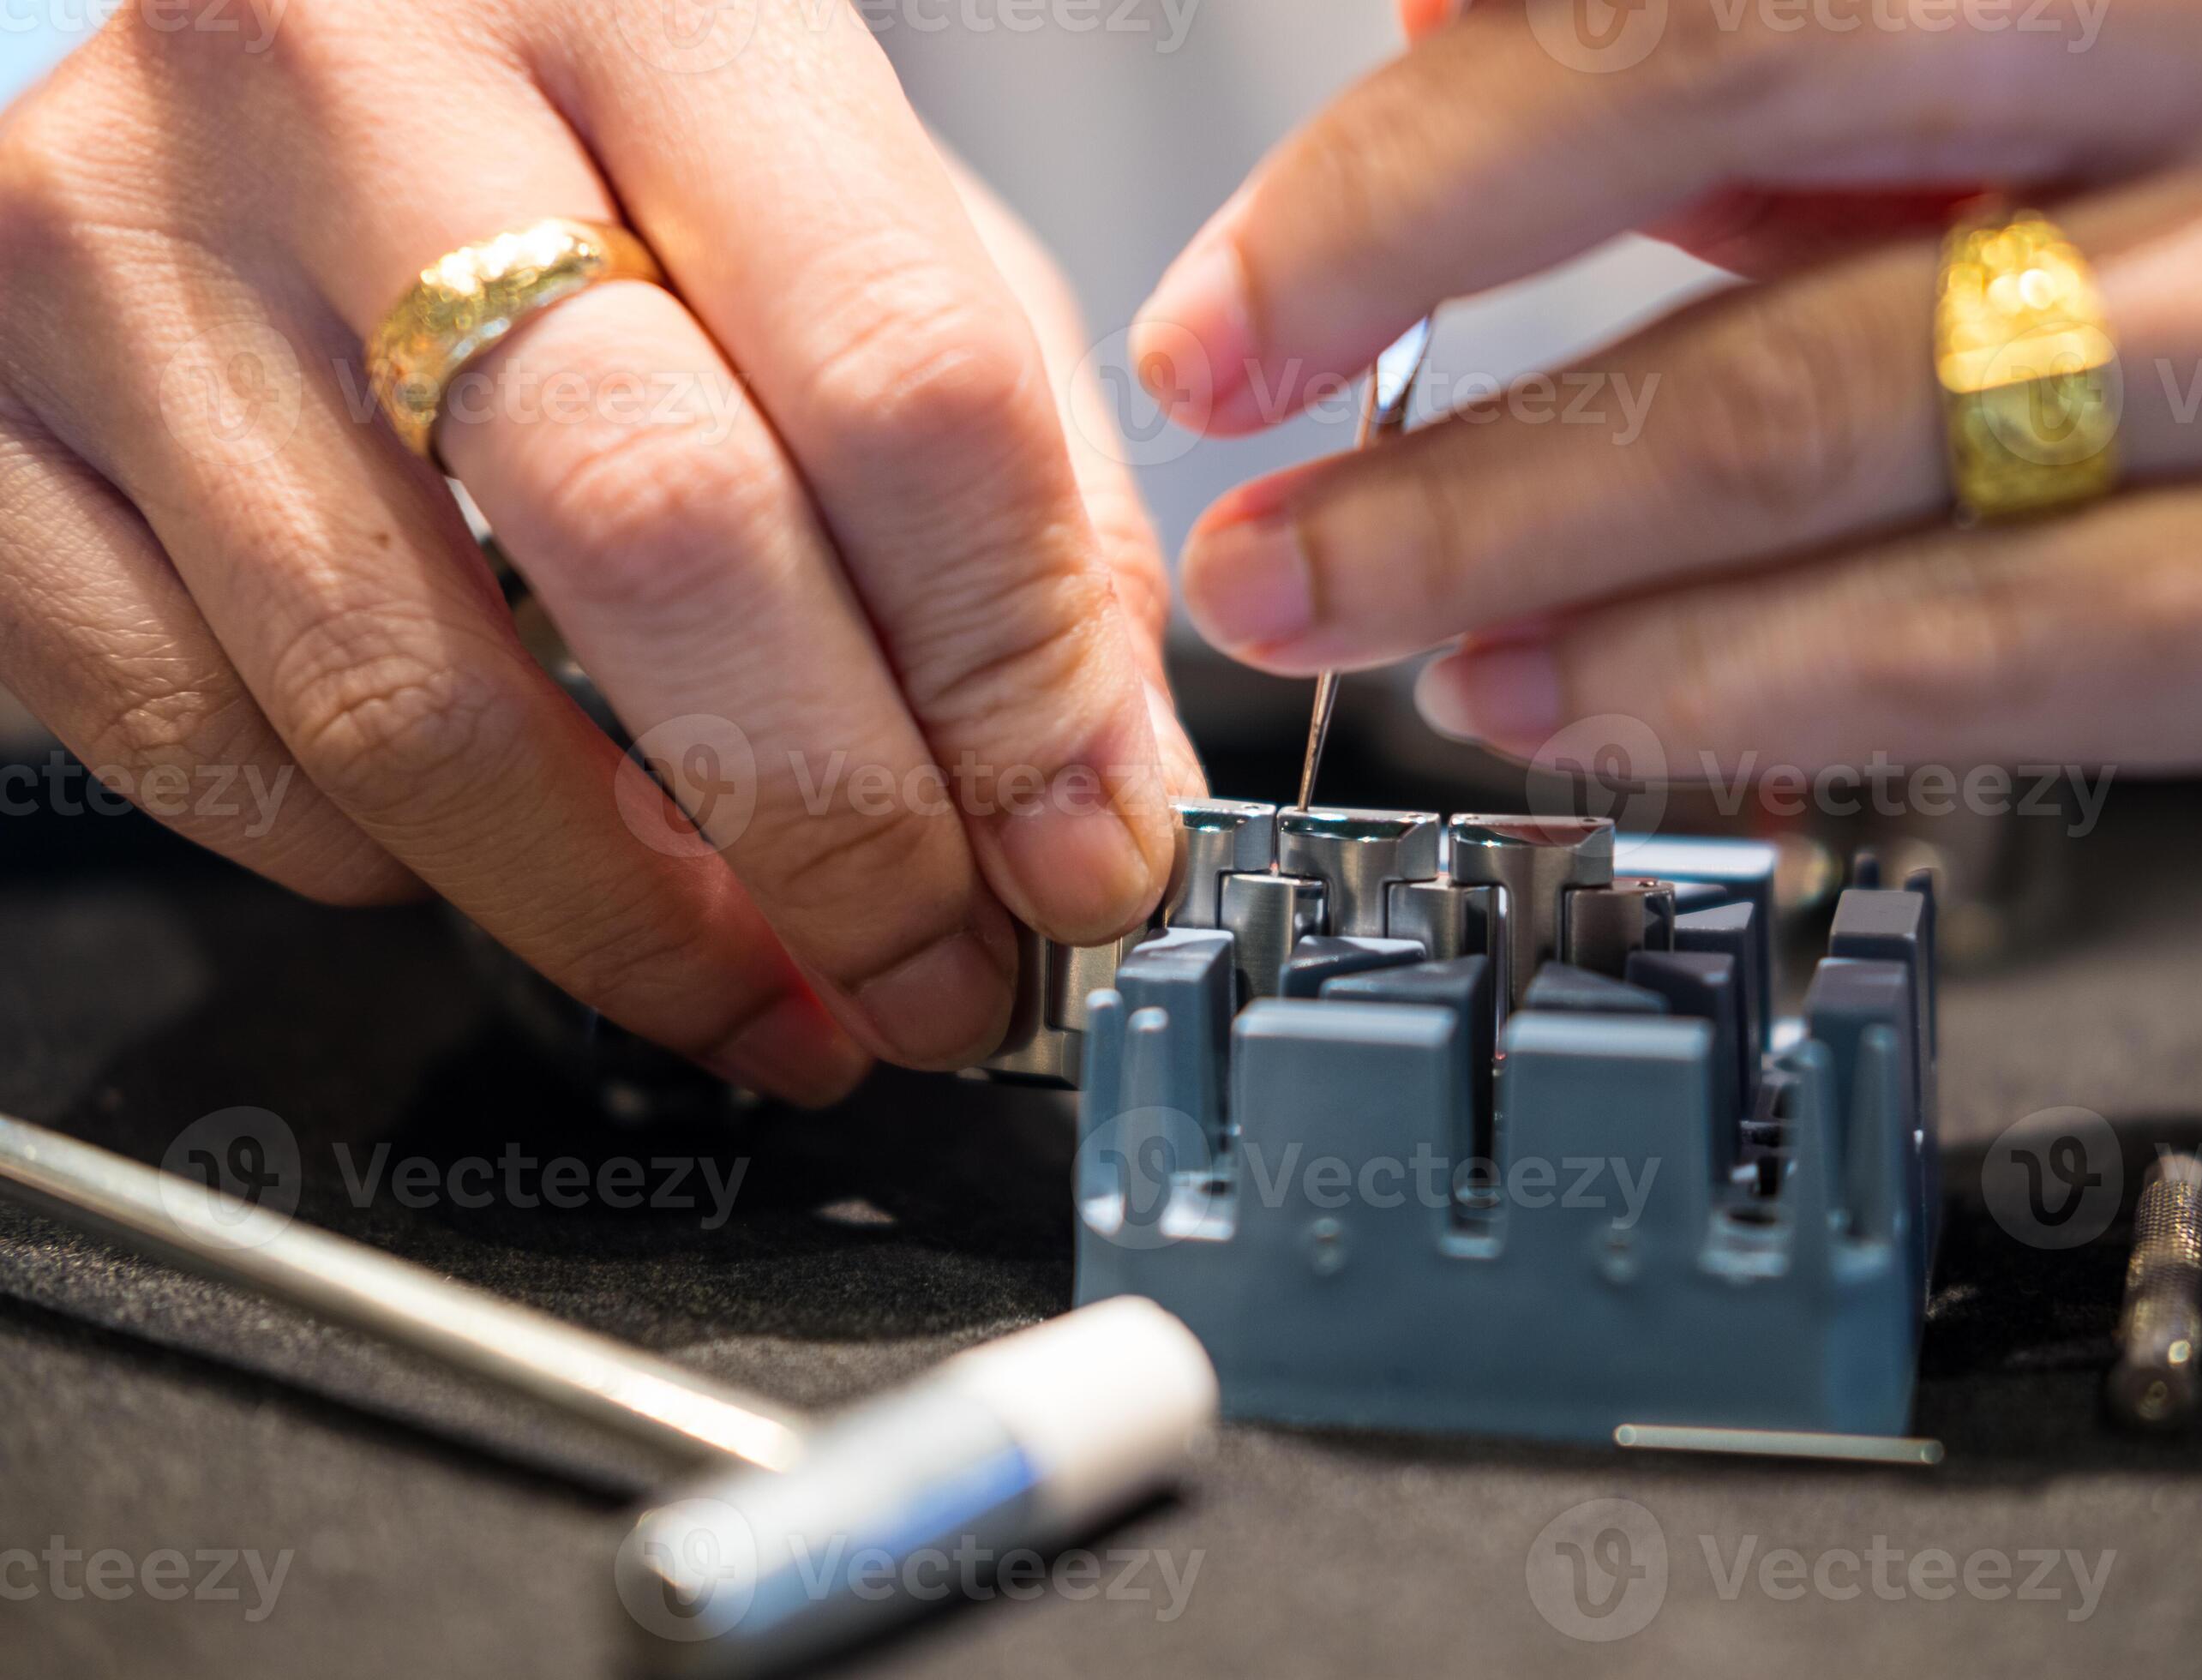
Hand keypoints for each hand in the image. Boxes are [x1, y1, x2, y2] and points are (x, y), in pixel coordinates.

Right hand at [0, 0, 1195, 1105]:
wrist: (281, 8)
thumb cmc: (609, 118)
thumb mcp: (871, 219)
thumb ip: (1024, 491)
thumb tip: (1092, 800)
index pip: (893, 373)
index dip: (1012, 673)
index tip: (1078, 850)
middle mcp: (352, 90)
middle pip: (647, 537)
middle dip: (837, 833)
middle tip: (936, 972)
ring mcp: (123, 250)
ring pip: (404, 703)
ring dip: (633, 920)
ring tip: (779, 991)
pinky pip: (200, 746)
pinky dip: (393, 868)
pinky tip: (515, 858)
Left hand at [1137, 0, 2201, 849]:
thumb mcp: (2187, 76)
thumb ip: (1865, 74)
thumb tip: (1490, 36)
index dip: (1466, 62)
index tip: (1279, 191)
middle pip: (1742, 60)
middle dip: (1409, 230)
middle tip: (1225, 356)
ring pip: (1823, 398)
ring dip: (1508, 514)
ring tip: (1324, 585)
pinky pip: (1986, 638)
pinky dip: (1724, 677)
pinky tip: (1558, 700)